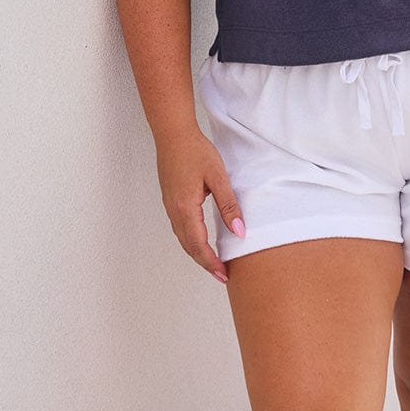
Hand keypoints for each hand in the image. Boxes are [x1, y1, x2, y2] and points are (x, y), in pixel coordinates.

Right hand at [154, 128, 244, 282]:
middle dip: (205, 263)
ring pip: (183, 238)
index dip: (211, 263)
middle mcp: (174, 211)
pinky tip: (201, 239)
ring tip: (213, 262)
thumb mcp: (218, 177)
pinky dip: (191, 240)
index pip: (199, 245)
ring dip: (197, 253)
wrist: (173, 134)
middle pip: (189, 246)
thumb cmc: (195, 151)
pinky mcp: (170, 200)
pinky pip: (180, 228)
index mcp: (186, 209)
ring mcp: (170, 206)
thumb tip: (239, 232)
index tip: (224, 275)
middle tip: (221, 275)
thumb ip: (229, 205)